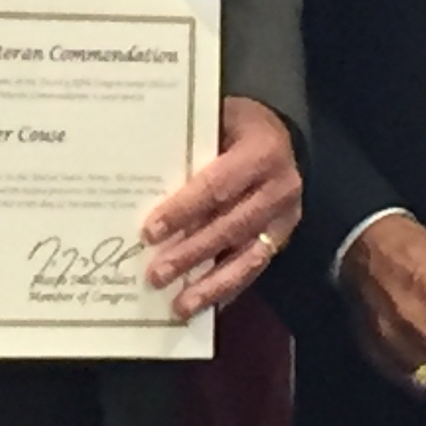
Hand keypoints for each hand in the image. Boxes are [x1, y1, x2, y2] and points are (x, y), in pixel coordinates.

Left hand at [142, 94, 302, 317]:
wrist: (279, 133)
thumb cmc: (233, 124)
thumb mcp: (214, 119)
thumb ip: (188, 146)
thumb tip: (139, 177)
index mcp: (261, 151)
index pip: (217, 186)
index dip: (184, 210)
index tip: (150, 232)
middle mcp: (280, 186)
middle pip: (230, 226)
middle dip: (190, 254)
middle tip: (155, 275)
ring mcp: (286, 216)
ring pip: (248, 256)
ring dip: (211, 284)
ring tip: (180, 305)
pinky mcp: (284, 236)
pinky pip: (256, 266)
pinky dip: (230, 287)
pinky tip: (206, 304)